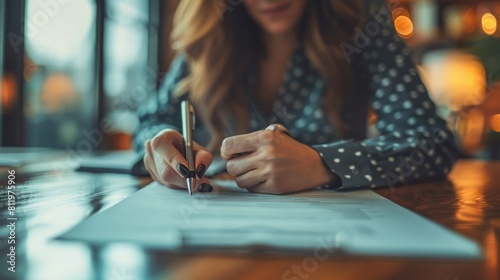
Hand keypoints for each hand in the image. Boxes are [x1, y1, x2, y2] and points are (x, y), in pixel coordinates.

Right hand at [143, 129, 212, 191]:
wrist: (176, 150)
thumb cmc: (188, 148)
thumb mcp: (199, 149)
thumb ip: (203, 157)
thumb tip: (199, 172)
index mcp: (162, 138)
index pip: (162, 146)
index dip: (174, 160)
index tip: (187, 171)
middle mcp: (152, 150)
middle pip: (165, 170)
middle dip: (184, 180)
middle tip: (200, 185)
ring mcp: (149, 163)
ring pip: (166, 180)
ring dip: (182, 184)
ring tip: (193, 180)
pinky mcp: (151, 175)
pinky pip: (165, 185)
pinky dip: (178, 185)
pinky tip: (183, 179)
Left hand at [220, 130, 334, 193]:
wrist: (315, 165)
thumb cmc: (290, 150)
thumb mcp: (275, 134)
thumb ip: (252, 139)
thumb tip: (227, 150)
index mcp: (264, 138)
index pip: (229, 145)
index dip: (226, 152)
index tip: (231, 155)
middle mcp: (266, 154)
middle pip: (231, 166)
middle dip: (235, 167)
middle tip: (244, 165)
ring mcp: (270, 171)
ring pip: (239, 180)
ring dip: (244, 178)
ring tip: (254, 173)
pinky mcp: (274, 186)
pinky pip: (251, 189)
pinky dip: (254, 186)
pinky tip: (264, 179)